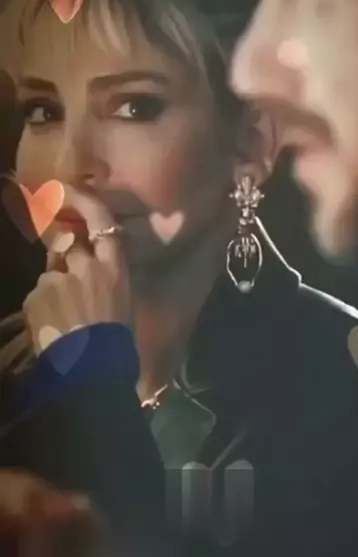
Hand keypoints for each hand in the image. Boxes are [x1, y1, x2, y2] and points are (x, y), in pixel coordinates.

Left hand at [23, 186, 130, 355]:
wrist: (91, 369)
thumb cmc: (116, 340)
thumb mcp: (122, 300)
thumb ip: (105, 276)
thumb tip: (89, 268)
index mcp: (114, 266)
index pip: (100, 218)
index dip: (82, 198)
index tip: (67, 187)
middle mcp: (86, 264)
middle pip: (68, 247)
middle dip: (65, 260)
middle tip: (71, 289)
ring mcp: (58, 278)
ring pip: (51, 274)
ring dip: (54, 290)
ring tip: (64, 320)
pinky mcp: (36, 294)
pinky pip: (38, 295)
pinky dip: (42, 308)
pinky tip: (52, 328)